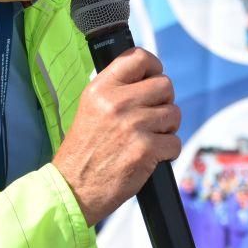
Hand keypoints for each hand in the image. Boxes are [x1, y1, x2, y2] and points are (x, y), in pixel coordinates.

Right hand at [53, 48, 181, 224]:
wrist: (72, 189)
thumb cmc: (85, 151)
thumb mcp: (91, 109)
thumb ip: (117, 91)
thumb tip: (149, 77)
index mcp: (101, 89)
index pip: (139, 58)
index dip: (154, 67)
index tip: (153, 78)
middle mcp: (117, 103)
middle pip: (165, 85)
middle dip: (164, 102)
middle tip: (152, 117)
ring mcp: (133, 125)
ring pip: (174, 114)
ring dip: (167, 128)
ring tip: (147, 138)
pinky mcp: (146, 149)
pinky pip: (175, 142)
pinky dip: (168, 152)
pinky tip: (150, 156)